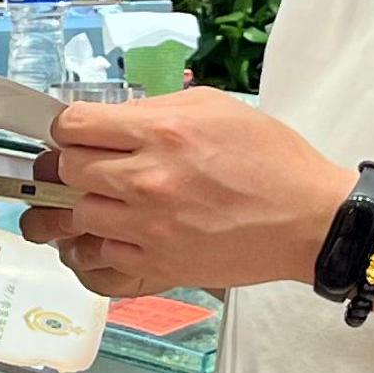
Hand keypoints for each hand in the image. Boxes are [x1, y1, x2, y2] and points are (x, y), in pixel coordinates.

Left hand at [36, 90, 356, 299]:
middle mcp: (146, 180)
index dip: (67, 129)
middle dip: (68, 166)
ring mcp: (149, 227)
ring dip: (76, 210)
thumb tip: (115, 120)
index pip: (72, 126)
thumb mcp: (216, 108)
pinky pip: (99, 259)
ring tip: (88, 206)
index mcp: (160, 132)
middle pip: (65, 171)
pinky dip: (96, 248)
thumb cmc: (272, 161)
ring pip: (73, 219)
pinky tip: (109, 237)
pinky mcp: (158, 264)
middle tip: (84, 168)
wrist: (309, 220)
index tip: (76, 134)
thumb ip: (157, 110)